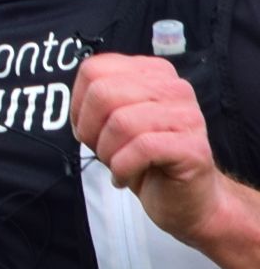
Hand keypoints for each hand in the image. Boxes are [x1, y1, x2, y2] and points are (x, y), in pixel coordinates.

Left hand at [74, 52, 251, 249]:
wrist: (184, 198)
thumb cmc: (143, 159)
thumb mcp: (110, 124)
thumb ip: (95, 102)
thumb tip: (76, 103)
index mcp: (152, 73)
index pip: (94, 70)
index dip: (79, 104)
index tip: (89, 129)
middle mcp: (174, 87)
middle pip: (103, 92)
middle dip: (90, 129)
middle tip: (103, 150)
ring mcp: (187, 116)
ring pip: (121, 122)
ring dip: (107, 152)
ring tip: (118, 164)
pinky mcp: (192, 147)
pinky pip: (141, 148)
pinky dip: (122, 168)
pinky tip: (125, 177)